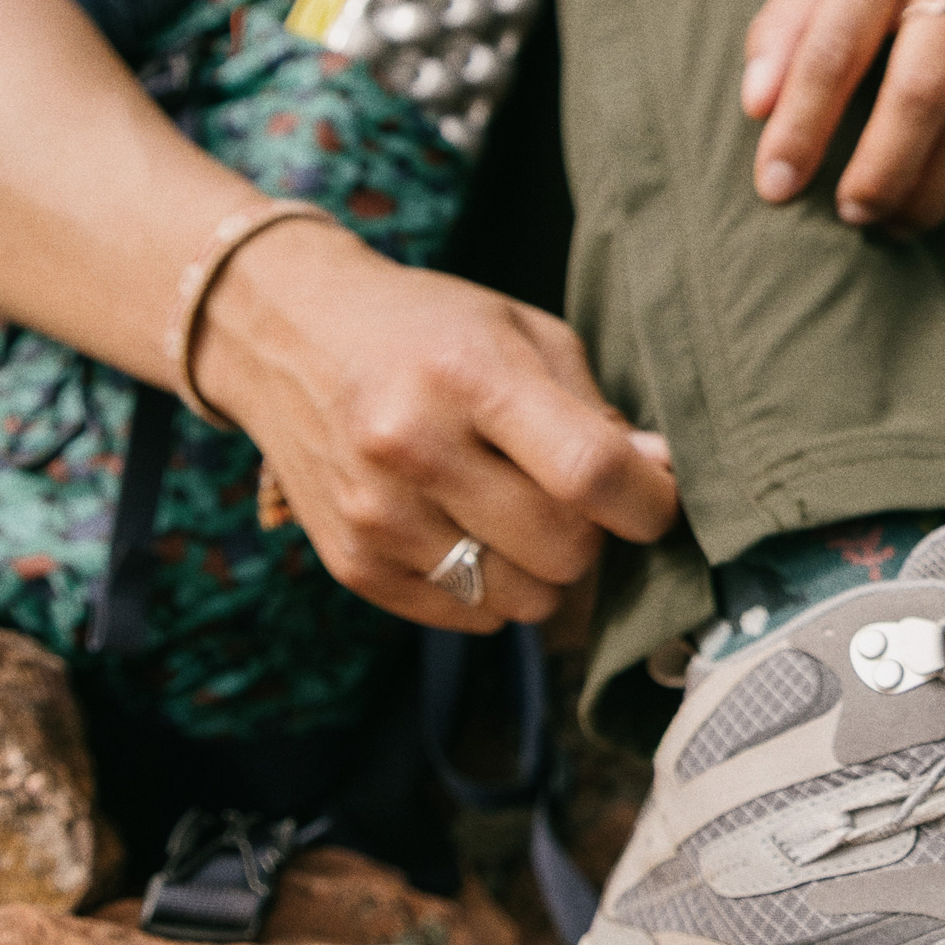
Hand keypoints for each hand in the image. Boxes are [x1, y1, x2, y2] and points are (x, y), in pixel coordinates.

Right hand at [199, 221, 679, 633]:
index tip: (656, 498)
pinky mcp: (352, 563)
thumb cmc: (425, 327)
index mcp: (469, 376)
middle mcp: (413, 447)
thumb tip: (658, 478)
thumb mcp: (520, 332)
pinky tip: (466, 530)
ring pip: (521, 599)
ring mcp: (376, 513)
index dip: (647, 501)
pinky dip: (489, 588)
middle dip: (591, 532)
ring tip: (513, 510)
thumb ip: (593, 409)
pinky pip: (467, 617)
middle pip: (562, 549)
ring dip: (539, 568)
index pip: (589, 472)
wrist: (286, 334)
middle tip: (568, 494)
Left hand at [741, 0, 944, 233]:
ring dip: (925, 190)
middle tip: (845, 215)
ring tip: (882, 223)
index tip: (775, 183)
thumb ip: (784, 26)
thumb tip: (756, 106)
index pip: (837, 45)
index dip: (802, 122)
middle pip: (919, 91)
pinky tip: (918, 203)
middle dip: (879, 167)